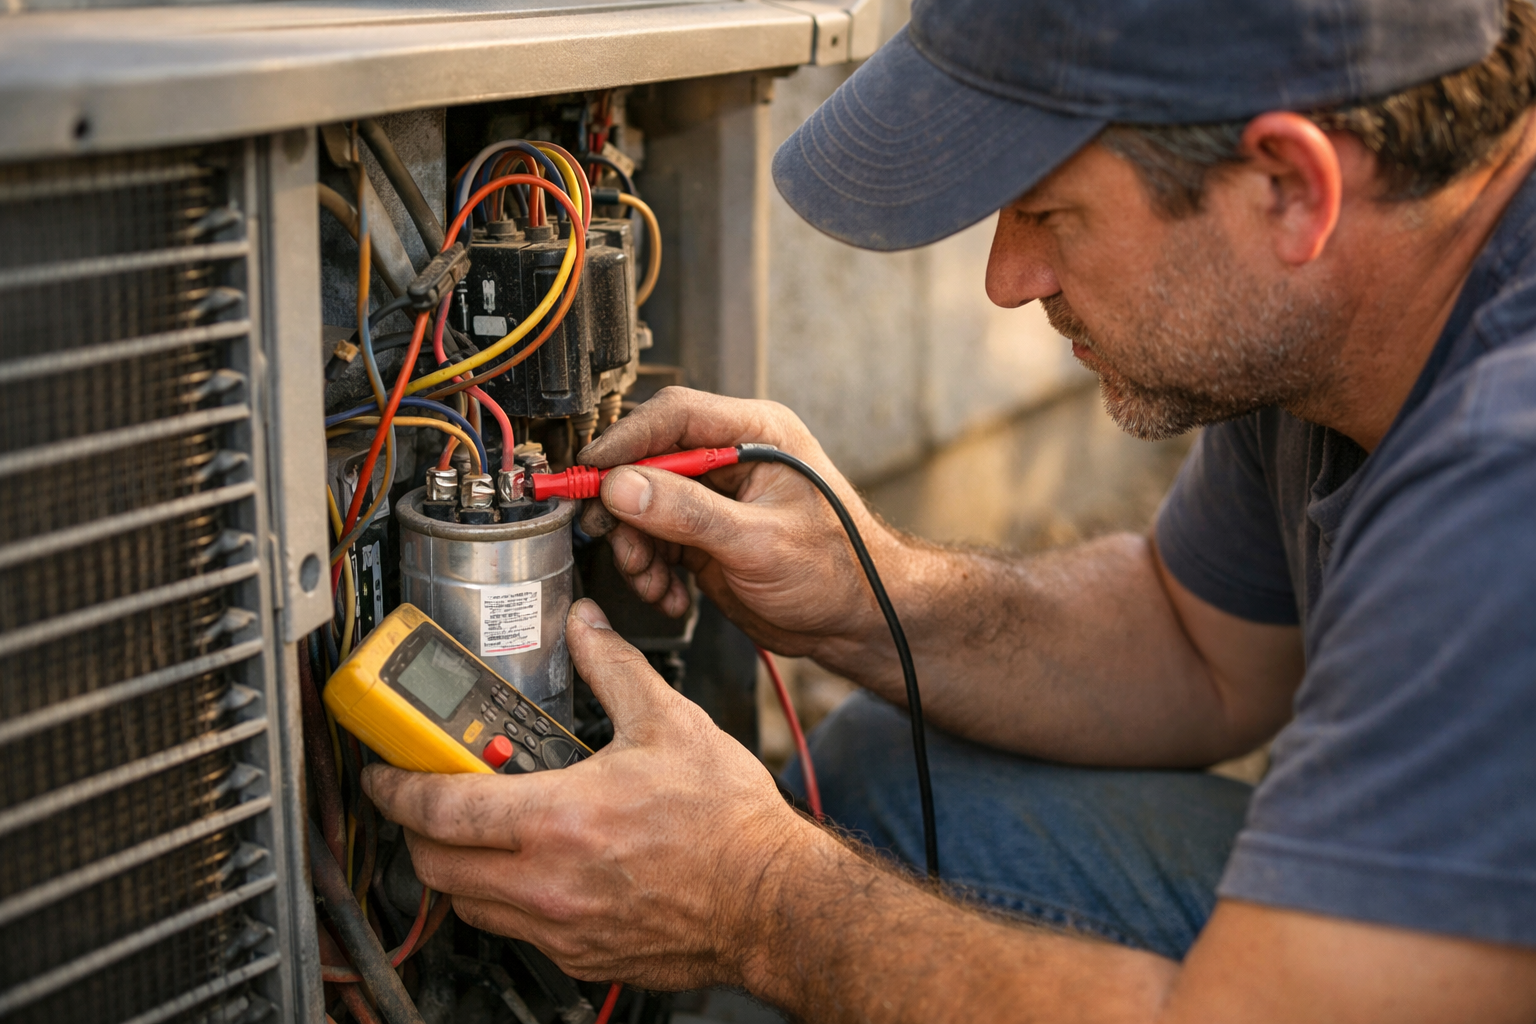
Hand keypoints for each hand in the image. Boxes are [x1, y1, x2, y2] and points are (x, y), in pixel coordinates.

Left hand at [362, 599, 817, 988]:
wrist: (772, 900)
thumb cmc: (729, 824)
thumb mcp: (670, 724)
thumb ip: (614, 668)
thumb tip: (587, 628)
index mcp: (560, 819)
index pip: (441, 806)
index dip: (397, 786)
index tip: (385, 771)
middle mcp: (548, 883)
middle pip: (435, 865)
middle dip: (414, 829)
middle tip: (425, 797)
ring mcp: (561, 929)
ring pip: (468, 905)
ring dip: (455, 867)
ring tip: (475, 831)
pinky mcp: (581, 957)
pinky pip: (513, 929)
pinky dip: (502, 898)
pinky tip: (531, 867)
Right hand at [576, 387, 896, 656]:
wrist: (858, 621)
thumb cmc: (840, 571)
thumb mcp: (760, 541)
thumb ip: (689, 513)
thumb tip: (625, 485)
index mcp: (756, 434)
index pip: (675, 416)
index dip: (626, 441)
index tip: (590, 470)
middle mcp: (731, 458)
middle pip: (648, 462)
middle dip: (625, 507)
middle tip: (611, 538)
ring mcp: (715, 499)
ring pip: (643, 508)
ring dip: (636, 549)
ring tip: (651, 581)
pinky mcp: (704, 535)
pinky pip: (654, 542)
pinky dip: (650, 572)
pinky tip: (668, 595)